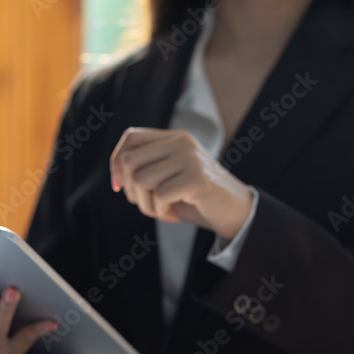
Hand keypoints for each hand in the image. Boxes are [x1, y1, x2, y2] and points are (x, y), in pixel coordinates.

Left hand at [109, 128, 253, 239]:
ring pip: (141, 180)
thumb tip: (117, 176)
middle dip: (130, 190)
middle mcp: (182, 142)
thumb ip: (149, 169)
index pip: (131, 138)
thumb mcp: (171, 178)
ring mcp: (190, 159)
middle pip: (130, 160)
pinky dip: (161, 212)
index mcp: (176, 138)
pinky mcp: (197, 178)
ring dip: (146, 205)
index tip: (118, 187)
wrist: (237, 213)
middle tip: (147, 205)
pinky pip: (160, 196)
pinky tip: (174, 216)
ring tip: (162, 212)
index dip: (116, 162)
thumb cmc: (199, 199)